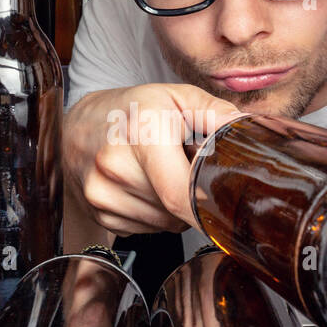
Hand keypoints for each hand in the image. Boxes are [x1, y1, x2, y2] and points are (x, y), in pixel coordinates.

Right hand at [63, 83, 242, 237]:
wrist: (76, 126)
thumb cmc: (131, 110)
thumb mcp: (175, 97)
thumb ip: (215, 113)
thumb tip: (250, 129)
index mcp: (141, 133)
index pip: (181, 193)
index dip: (208, 206)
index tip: (225, 207)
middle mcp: (114, 166)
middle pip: (178, 210)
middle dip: (193, 196)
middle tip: (187, 168)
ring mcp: (102, 194)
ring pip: (165, 223)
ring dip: (174, 207)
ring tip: (162, 174)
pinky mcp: (99, 214)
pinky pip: (147, 229)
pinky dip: (155, 214)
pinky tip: (145, 187)